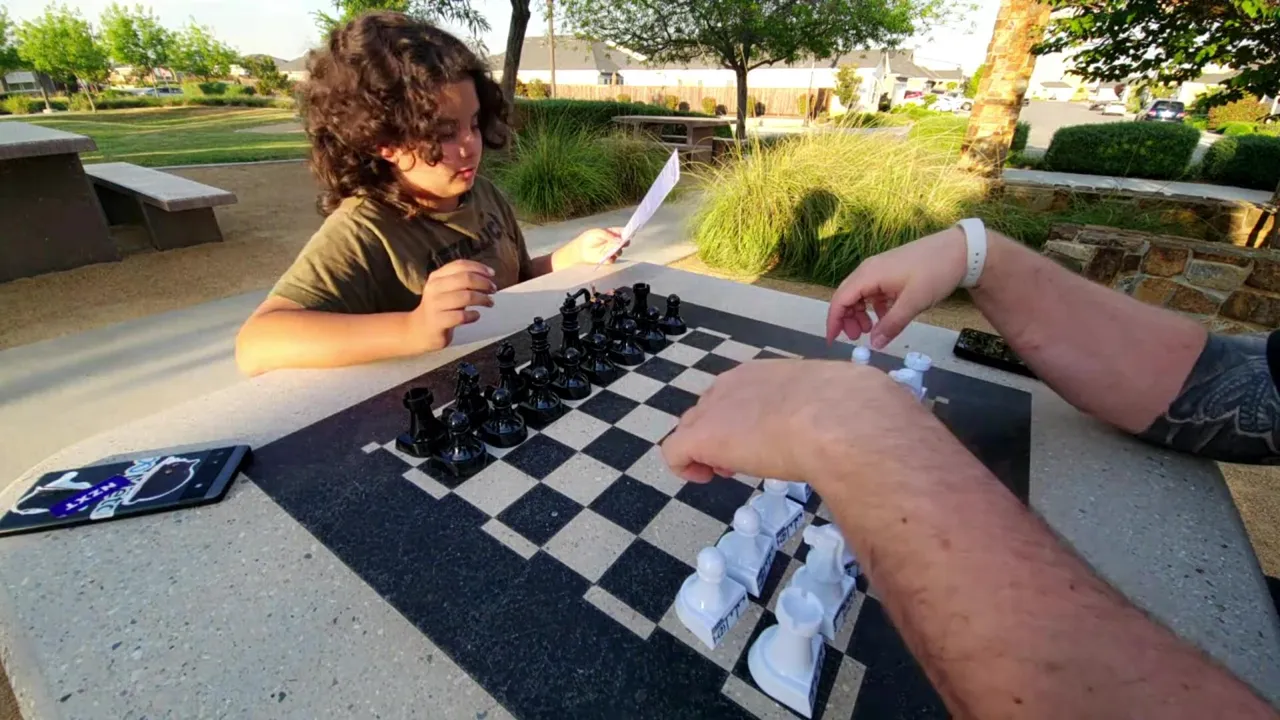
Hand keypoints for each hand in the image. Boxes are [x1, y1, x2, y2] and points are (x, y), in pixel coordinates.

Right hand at [409, 259, 495, 351]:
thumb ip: (462, 281)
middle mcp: (434, 288)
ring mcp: (435, 305)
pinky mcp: (438, 322)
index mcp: (436, 277)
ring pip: (466, 296)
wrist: (418, 331)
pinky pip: (461, 316)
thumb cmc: (439, 308)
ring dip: (483, 299)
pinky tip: (476, 316)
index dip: (479, 268)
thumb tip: (487, 276)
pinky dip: (473, 315)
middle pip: (465, 279)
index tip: (492, 274)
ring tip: (490, 303)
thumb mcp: (445, 289)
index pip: (460, 265)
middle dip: (484, 283)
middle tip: (493, 289)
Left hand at [564, 227, 627, 266]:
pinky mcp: (607, 259)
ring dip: (618, 250)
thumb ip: (608, 235)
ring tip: (614, 249)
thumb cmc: (588, 238)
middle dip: (625, 242)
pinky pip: (613, 260)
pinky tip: (609, 256)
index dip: (627, 232)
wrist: (579, 249)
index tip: (629, 234)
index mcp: (613, 233)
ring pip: (619, 251)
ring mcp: (611, 251)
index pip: (623, 232)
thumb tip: (619, 240)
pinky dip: (612, 258)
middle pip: (624, 242)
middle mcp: (614, 242)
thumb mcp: (598, 232)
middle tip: (623, 242)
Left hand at [661, 360, 935, 485]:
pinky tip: (708, 479)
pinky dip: (686, 469)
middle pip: (708, 410)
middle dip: (722, 437)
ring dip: (707, 452)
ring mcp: (713, 409)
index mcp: (764, 374)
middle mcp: (732, 384)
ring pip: (691, 430)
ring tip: (729, 472)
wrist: (842, 419)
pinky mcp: (700, 436)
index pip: (738, 395)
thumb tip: (872, 425)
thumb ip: (840, 412)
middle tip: (745, 463)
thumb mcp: (846, 402)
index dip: (745, 422)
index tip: (764, 443)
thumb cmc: (853, 411)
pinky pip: (674, 453)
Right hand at [826, 227, 967, 348]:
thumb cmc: (935, 272)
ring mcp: (880, 269)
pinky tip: (885, 317)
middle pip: (847, 296)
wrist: (960, 250)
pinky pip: (874, 291)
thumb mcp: (913, 302)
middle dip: (846, 319)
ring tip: (869, 330)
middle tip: (856, 338)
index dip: (834, 321)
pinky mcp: (891, 271)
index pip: (840, 299)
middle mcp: (869, 270)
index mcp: (869, 274)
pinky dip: (874, 307)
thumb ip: (891, 324)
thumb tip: (874, 344)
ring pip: (860, 294)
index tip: (833, 340)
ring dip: (860, 313)